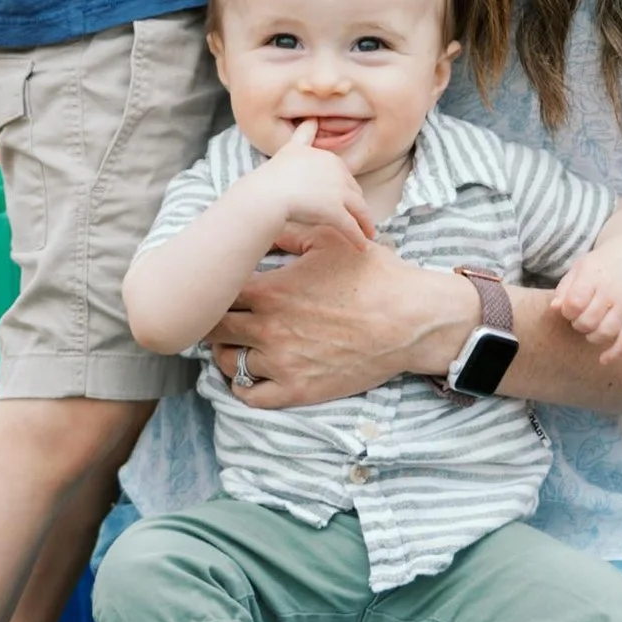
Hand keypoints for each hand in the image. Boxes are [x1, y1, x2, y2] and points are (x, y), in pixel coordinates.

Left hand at [213, 232, 477, 407]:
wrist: (409, 319)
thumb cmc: (372, 275)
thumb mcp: (328, 241)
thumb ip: (287, 234)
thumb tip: (261, 225)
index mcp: (270, 290)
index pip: (216, 293)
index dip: (212, 289)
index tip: (215, 287)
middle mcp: (268, 328)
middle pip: (213, 329)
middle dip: (212, 321)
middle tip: (220, 316)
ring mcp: (281, 362)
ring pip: (227, 363)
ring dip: (226, 352)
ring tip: (234, 343)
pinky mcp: (297, 390)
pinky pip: (249, 396)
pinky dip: (242, 385)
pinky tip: (250, 371)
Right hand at [255, 126, 377, 251]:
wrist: (268, 193)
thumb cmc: (276, 173)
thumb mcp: (292, 148)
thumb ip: (304, 134)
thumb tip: (311, 119)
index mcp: (330, 159)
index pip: (346, 176)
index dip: (348, 190)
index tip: (348, 199)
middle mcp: (338, 173)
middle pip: (355, 193)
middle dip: (359, 206)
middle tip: (362, 219)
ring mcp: (338, 193)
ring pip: (359, 211)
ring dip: (365, 224)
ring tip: (368, 234)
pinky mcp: (335, 212)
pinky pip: (351, 228)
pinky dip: (359, 238)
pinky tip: (362, 247)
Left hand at [549, 242, 621, 364]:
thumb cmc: (600, 266)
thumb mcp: (579, 268)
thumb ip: (564, 289)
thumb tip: (553, 309)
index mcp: (594, 275)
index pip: (574, 303)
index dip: (567, 312)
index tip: (569, 309)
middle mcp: (612, 290)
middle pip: (588, 321)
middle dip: (578, 325)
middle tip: (580, 318)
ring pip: (606, 332)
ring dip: (592, 337)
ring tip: (590, 328)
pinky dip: (615, 353)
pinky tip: (603, 360)